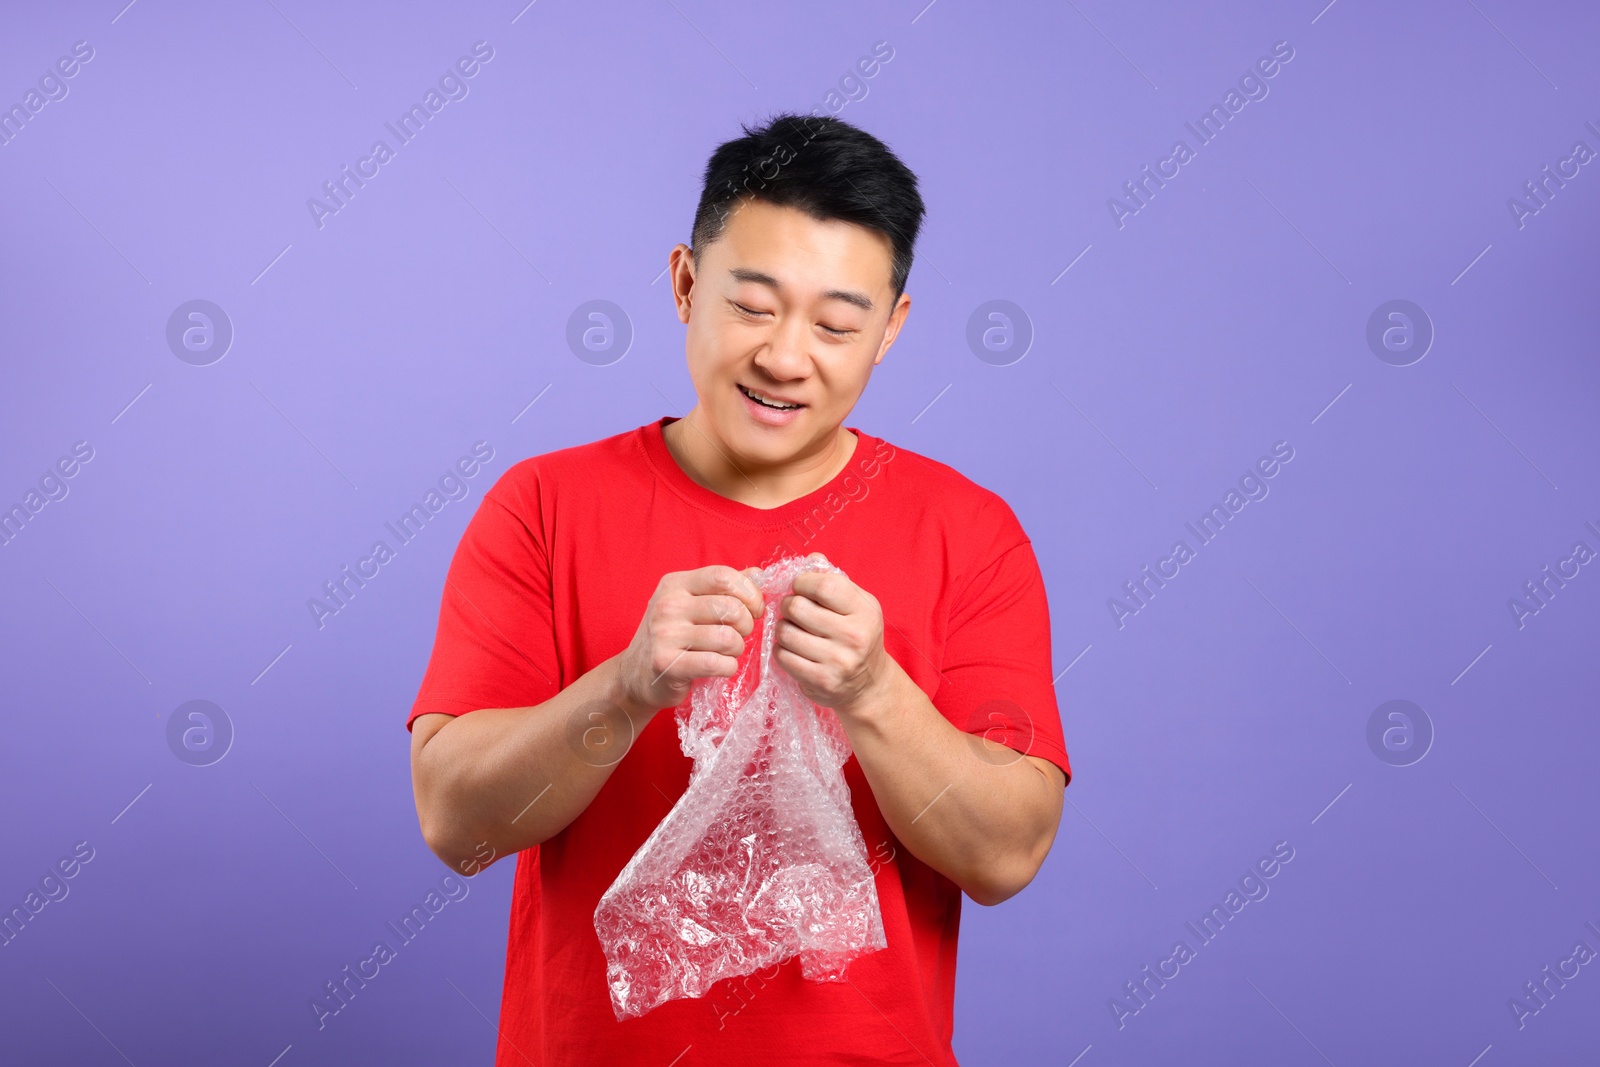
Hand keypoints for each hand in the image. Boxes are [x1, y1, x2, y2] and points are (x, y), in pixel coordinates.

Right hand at [615, 565, 764, 713]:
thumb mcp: (690, 603)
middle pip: (731, 608)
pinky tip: (721, 667)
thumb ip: (723, 588)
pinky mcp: (667, 664)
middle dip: (747, 625)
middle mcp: (668, 605)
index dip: (749, 593)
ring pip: (727, 637)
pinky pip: (716, 663)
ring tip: (728, 652)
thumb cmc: (671, 636)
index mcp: (676, 584)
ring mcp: (665, 634)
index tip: (754, 609)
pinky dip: (728, 667)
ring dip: (737, 649)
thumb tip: (757, 575)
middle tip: (739, 634)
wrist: (635, 675)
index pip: (723, 576)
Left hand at [774, 553, 891, 714]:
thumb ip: (834, 579)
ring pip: (785, 632)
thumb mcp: (857, 604)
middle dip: (788, 605)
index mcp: (865, 611)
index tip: (800, 587)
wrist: (869, 684)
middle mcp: (854, 636)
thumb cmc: (858, 635)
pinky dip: (782, 650)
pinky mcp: (820, 680)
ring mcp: (837, 661)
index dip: (802, 582)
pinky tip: (794, 649)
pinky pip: (783, 656)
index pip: (823, 585)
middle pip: (797, 607)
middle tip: (794, 610)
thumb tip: (813, 557)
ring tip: (794, 629)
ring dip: (783, 628)